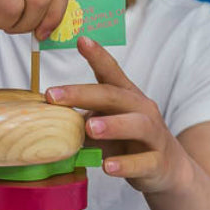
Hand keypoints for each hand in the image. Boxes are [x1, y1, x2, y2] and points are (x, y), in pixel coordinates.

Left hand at [45, 37, 191, 193]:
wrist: (168, 169)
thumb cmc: (128, 141)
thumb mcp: (106, 124)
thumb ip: (81, 118)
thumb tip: (41, 115)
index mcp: (127, 97)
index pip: (111, 73)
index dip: (97, 56)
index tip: (80, 40)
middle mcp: (142, 110)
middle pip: (115, 96)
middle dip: (83, 94)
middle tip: (54, 95)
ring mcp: (153, 136)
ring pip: (137, 125)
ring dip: (112, 125)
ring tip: (89, 127)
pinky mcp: (158, 162)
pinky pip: (143, 162)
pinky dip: (125, 165)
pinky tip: (108, 167)